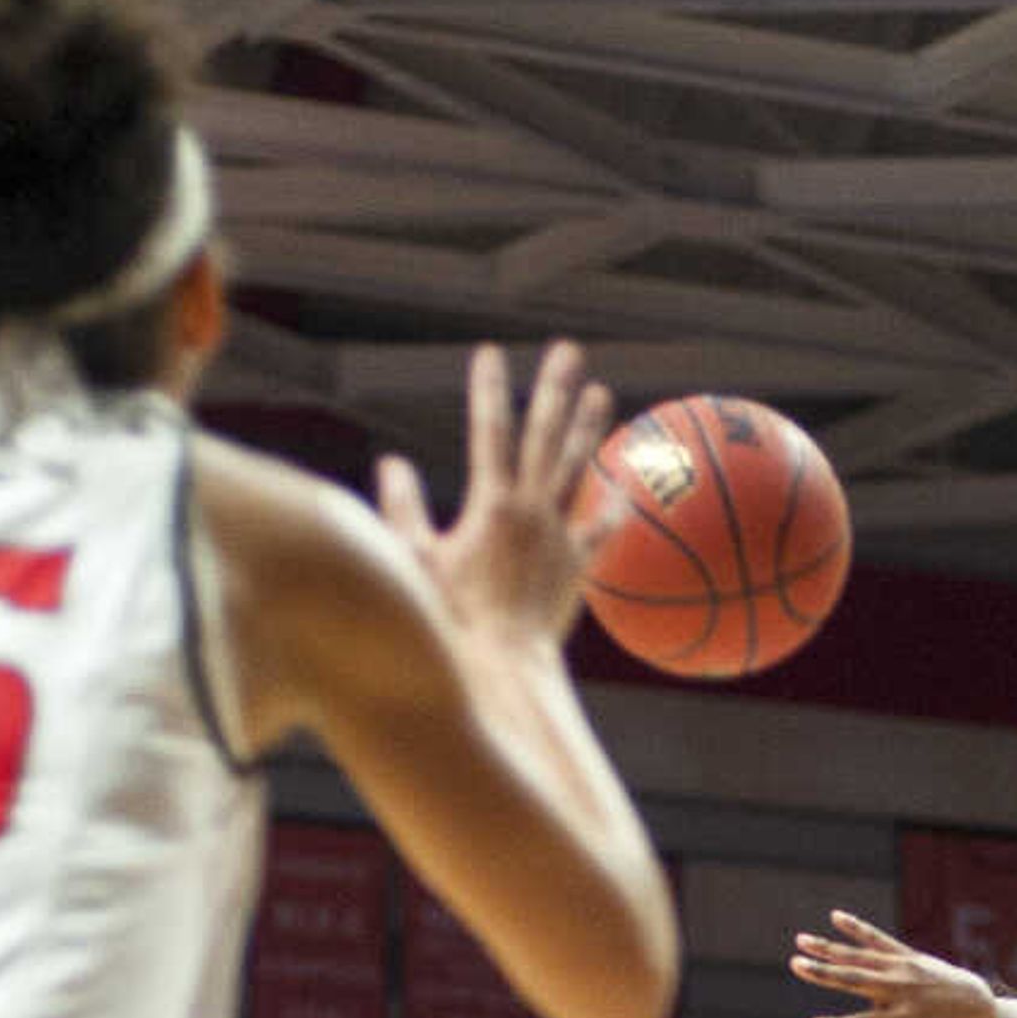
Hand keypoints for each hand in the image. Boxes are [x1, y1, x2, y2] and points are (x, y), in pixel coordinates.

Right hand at [379, 340, 616, 652]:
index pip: (488, 430)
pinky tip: (625, 487)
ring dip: (589, 428)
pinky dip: (612, 507)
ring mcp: (559, 536)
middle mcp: (530, 510)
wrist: (502, 666)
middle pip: (545, 436)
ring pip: (577, 470)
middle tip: (569, 351)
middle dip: (555, 389)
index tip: (490, 352)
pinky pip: (600, 530)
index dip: (488, 389)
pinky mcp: (577, 567)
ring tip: (602, 391)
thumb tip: (391, 463)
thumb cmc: (449, 619)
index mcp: (491, 503)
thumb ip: (402, 507)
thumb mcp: (414, 559)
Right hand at [790, 911, 1003, 1017]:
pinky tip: (835, 917)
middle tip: (796, 965)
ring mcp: (904, 969)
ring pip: (861, 956)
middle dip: (824, 974)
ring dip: (829, 948)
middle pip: (856, 981)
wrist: (975, 1007)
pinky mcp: (909, 955)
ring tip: (802, 941)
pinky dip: (857, 928)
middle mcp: (901, 991)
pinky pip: (878, 939)